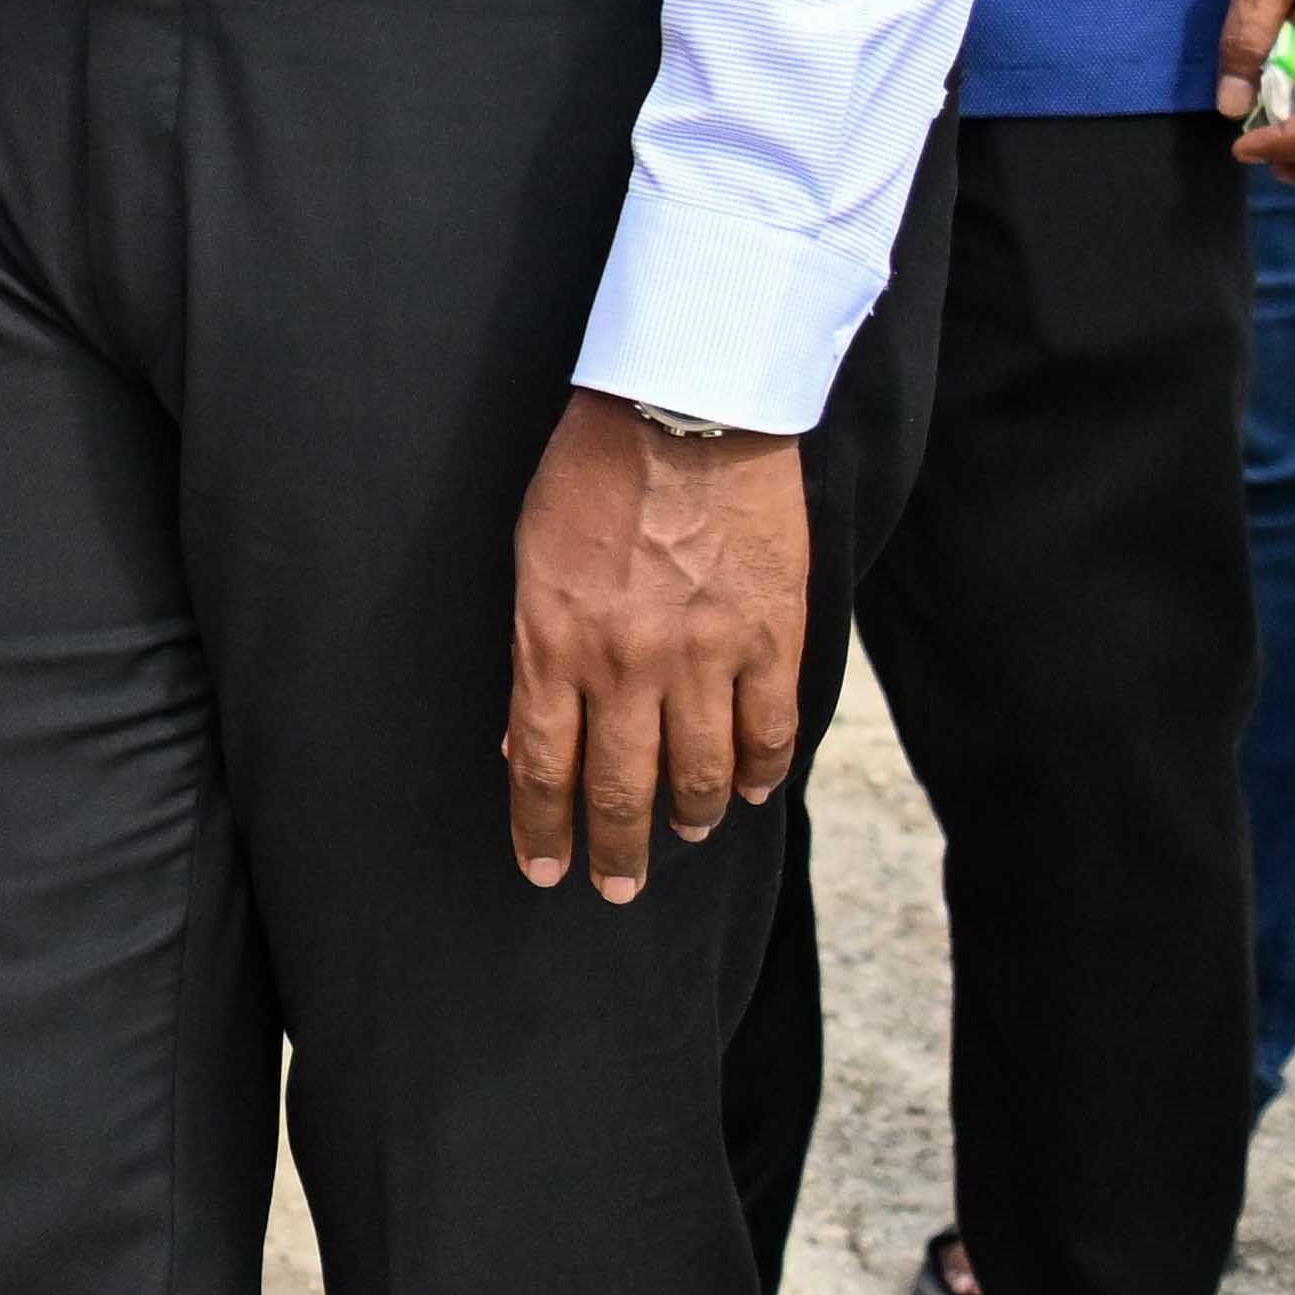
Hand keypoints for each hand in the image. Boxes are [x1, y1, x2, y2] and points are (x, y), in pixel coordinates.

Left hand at [502, 395, 810, 902]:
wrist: (685, 406)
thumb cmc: (591, 472)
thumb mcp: (531, 558)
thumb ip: (533, 652)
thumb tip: (523, 739)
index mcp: (554, 643)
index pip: (543, 767)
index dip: (544, 831)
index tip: (545, 872)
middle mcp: (627, 665)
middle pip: (621, 789)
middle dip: (616, 852)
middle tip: (617, 888)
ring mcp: (705, 657)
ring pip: (700, 774)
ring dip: (691, 816)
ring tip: (687, 834)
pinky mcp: (771, 639)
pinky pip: (770, 732)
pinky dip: (760, 771)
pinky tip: (751, 791)